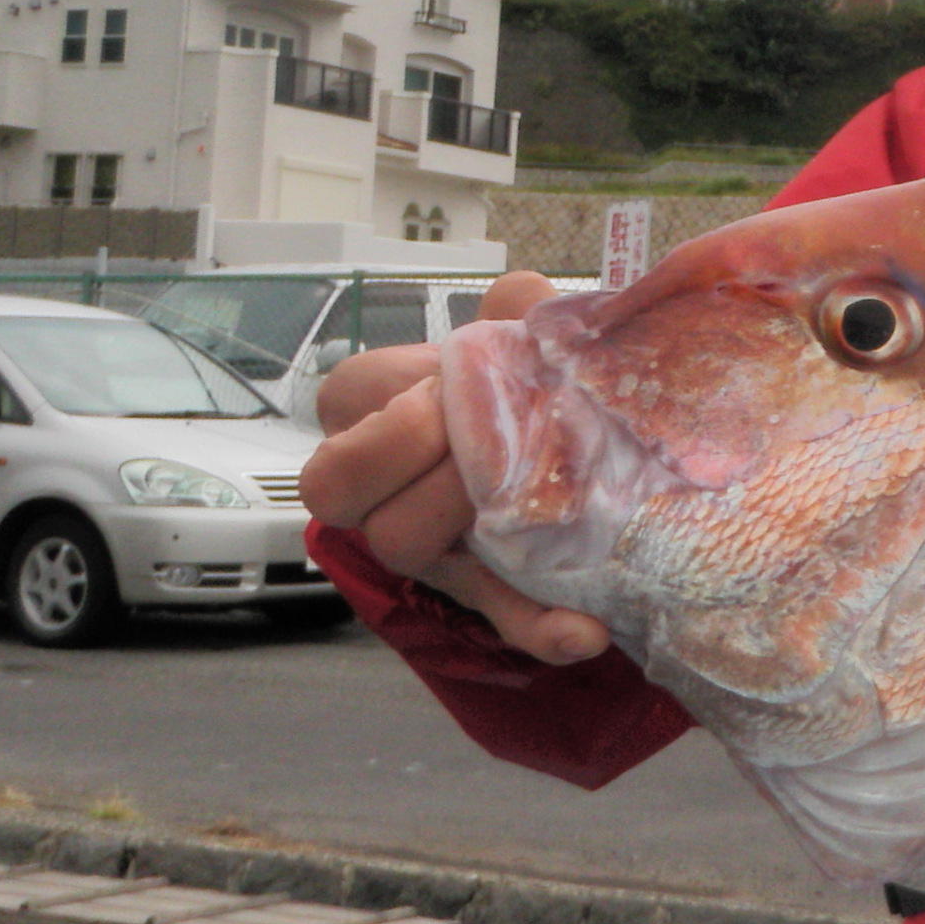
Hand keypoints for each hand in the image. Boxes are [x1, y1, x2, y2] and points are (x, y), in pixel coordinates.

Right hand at [299, 273, 608, 665]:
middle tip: (481, 457)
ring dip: (474, 534)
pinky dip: (540, 627)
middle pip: (338, 485)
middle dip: (406, 463)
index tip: (451, 388)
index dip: (395, 401)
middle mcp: (383, 482)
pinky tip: (585, 632)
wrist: (578, 448)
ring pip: (409, 551)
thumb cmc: (516, 387)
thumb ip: (518, 320)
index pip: (345, 395)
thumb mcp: (516, 342)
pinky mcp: (484, 589)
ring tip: (547, 512)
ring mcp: (428, 542)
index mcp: (377, 408)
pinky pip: (500, 616)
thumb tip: (524, 291)